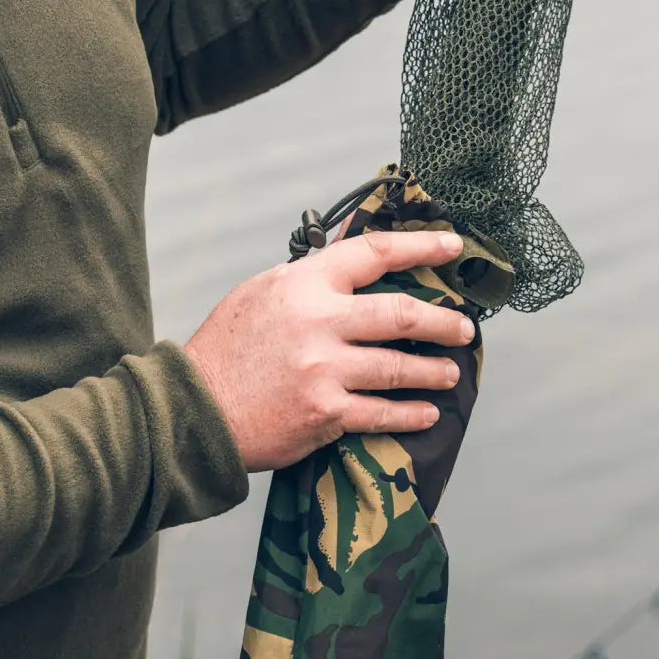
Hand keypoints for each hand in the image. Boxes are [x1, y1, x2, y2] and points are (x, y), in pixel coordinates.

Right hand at [183, 229, 474, 472]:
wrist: (194, 408)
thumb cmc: (225, 350)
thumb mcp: (260, 293)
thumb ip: (308, 277)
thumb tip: (353, 257)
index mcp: (303, 284)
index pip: (374, 253)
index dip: (420, 247)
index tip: (451, 246)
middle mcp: (318, 322)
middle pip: (401, 314)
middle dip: (443, 321)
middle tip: (464, 327)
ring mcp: (323, 369)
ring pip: (398, 366)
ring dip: (433, 371)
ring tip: (450, 373)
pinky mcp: (325, 412)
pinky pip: (381, 412)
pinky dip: (410, 413)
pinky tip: (427, 412)